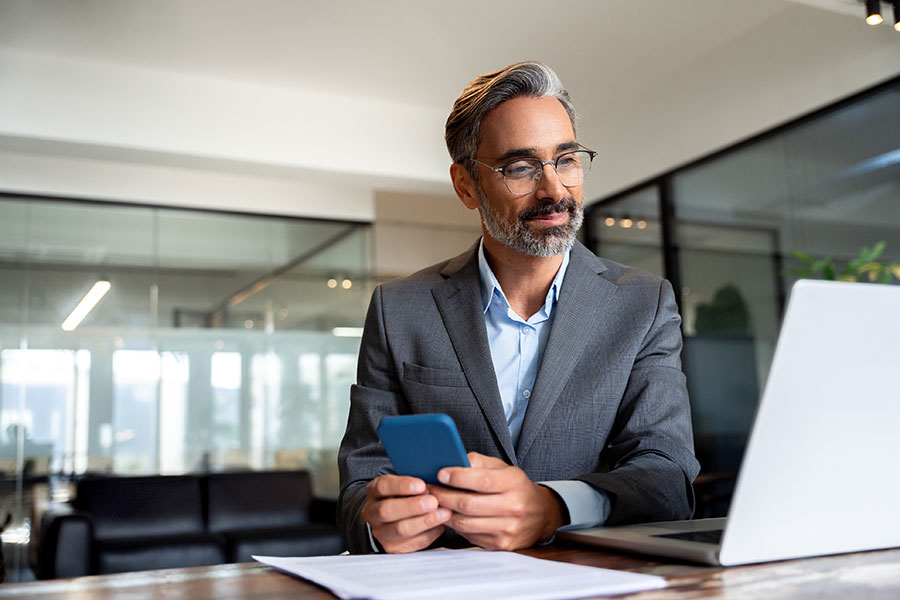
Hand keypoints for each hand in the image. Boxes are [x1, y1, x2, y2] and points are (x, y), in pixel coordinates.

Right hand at [360, 474, 451, 553]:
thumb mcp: (404, 484)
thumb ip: (415, 482)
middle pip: (388, 510)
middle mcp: (373, 512)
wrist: (393, 517)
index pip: (383, 487)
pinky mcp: (393, 547)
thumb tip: (435, 477)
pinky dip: (430, 533)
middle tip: (433, 501)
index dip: (402, 486)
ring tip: (444, 513)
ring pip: (400, 529)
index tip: (422, 485)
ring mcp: (381, 531)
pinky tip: (442, 525)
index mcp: (374, 491)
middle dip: (412, 506)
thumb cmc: (403, 495)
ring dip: (425, 521)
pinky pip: (412, 543)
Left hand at [428, 452, 566, 550]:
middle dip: (443, 496)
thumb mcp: (503, 468)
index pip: (483, 480)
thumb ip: (478, 462)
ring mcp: (508, 529)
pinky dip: (455, 525)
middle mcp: (513, 507)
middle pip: (469, 504)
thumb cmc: (516, 487)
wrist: (542, 515)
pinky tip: (448, 516)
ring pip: (465, 523)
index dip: (458, 477)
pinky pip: (470, 535)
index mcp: (514, 483)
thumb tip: (452, 460)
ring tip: (433, 502)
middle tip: (427, 489)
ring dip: (444, 513)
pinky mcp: (501, 545)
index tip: (440, 473)